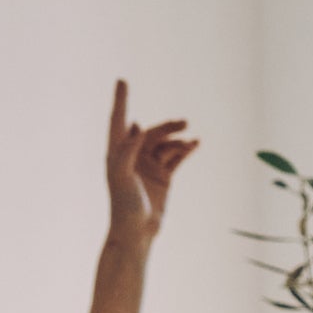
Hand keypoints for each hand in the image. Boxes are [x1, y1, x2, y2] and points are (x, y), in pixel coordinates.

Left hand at [102, 79, 198, 248]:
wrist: (136, 231)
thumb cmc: (123, 205)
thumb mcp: (120, 176)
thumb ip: (126, 150)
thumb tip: (136, 127)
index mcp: (117, 153)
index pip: (119, 120)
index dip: (121, 100)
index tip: (122, 81)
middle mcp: (132, 155)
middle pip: (151, 132)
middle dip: (167, 126)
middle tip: (183, 123)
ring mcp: (148, 165)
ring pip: (166, 144)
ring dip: (178, 139)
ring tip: (191, 140)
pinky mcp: (163, 176)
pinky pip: (176, 157)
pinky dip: (185, 149)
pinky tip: (195, 144)